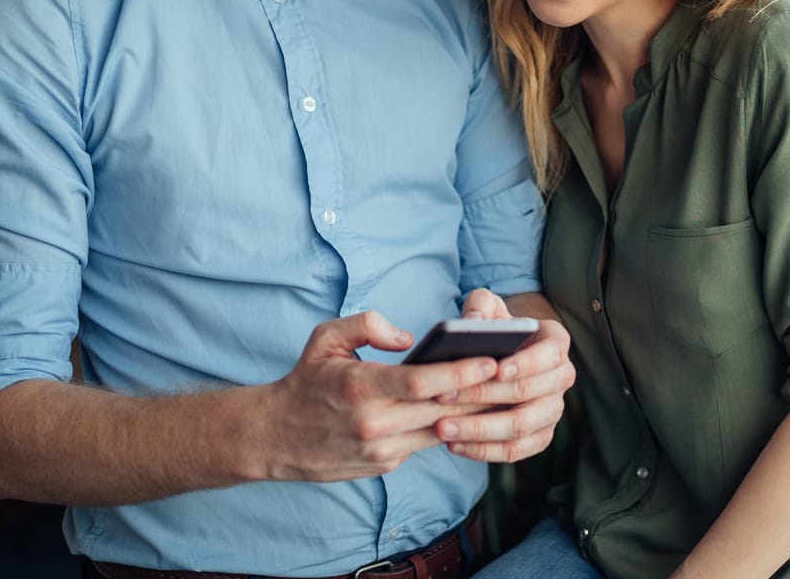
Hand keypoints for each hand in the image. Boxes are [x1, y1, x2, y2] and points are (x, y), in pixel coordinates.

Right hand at [257, 310, 501, 481]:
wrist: (275, 437)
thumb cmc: (307, 379)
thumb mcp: (326, 338)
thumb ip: (366, 324)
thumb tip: (408, 337)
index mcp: (359, 387)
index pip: (421, 382)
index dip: (460, 373)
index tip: (490, 359)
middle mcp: (372, 423)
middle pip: (440, 409)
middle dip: (479, 393)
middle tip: (514, 373)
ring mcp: (380, 449)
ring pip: (440, 430)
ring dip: (472, 414)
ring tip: (503, 390)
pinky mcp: (385, 464)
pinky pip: (426, 443)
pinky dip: (449, 426)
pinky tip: (473, 410)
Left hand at [434, 290, 576, 462]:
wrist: (500, 357)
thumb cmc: (494, 329)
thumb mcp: (487, 308)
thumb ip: (479, 306)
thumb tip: (473, 323)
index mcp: (556, 342)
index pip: (550, 353)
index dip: (525, 363)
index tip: (495, 369)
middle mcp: (562, 377)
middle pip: (529, 393)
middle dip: (485, 395)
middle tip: (445, 396)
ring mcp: (552, 410)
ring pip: (521, 427)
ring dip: (479, 429)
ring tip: (442, 426)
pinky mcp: (539, 436)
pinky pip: (515, 451)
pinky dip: (483, 451)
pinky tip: (453, 444)